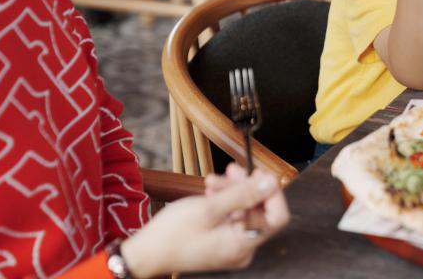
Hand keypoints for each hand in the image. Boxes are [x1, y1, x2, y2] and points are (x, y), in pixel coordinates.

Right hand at [120, 165, 288, 277]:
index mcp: (243, 244)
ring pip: (244, 211)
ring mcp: (232, 247)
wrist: (146, 254)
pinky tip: (210, 191)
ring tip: (212, 180)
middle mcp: (242, 249)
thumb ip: (243, 194)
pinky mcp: (222, 243)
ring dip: (232, 191)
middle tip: (231, 169)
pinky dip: (224, 203)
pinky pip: (232, 218)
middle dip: (246, 187)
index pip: (277, 216)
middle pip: (259, 211)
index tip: (260, 173)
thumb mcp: (208, 208)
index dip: (272, 192)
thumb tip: (270, 182)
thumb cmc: (172, 235)